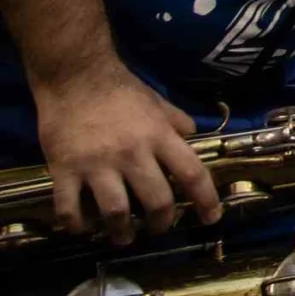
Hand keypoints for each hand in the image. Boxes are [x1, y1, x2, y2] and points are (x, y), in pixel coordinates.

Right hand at [32, 63, 218, 241]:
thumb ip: (177, 123)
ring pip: (115, 211)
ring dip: (121, 232)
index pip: (192, 173)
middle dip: (162, 223)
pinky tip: (83, 229)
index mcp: (159, 136)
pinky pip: (70, 208)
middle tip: (159, 228)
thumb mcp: (158, 102)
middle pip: (156, 200)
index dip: (206, 200)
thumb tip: (193, 139)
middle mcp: (132, 153)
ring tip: (123, 237)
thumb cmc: (121, 90)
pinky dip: (77, 225)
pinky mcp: (65, 170)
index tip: (211, 218)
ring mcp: (97, 164)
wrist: (76, 76)